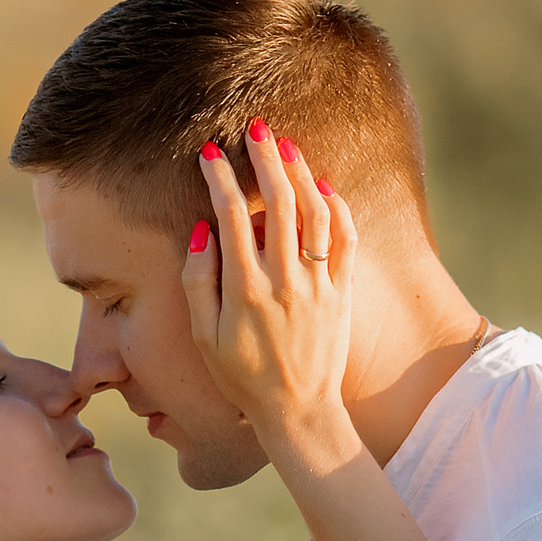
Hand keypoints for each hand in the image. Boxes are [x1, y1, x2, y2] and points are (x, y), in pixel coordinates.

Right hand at [183, 122, 361, 473]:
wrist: (299, 412)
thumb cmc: (243, 378)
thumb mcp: (204, 338)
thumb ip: (196, 282)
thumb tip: (201, 230)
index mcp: (245, 290)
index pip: (231, 215)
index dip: (220, 177)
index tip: (210, 152)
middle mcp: (284, 281)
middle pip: (277, 202)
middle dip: (265, 158)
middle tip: (256, 128)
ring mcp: (319, 284)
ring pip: (314, 212)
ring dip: (300, 173)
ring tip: (286, 147)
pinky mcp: (343, 291)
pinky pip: (344, 238)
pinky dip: (336, 207)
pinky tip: (323, 186)